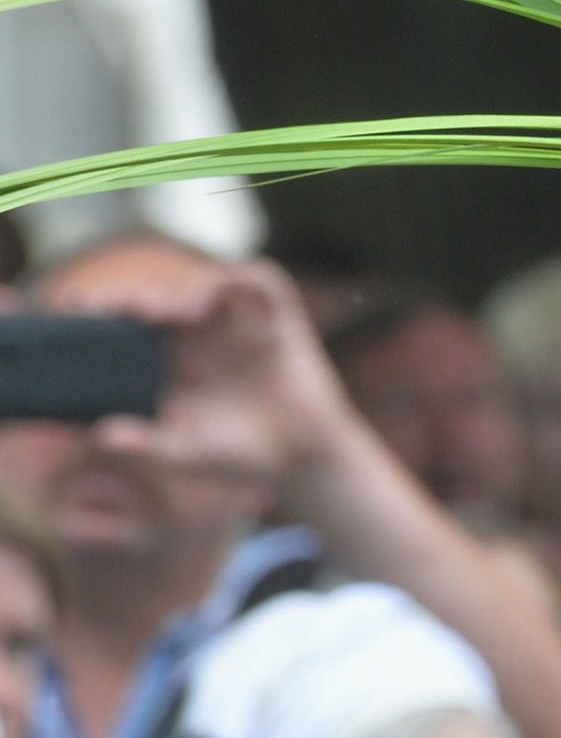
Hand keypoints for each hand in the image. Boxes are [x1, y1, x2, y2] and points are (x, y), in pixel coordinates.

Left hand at [68, 258, 356, 475]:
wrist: (301, 459)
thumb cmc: (240, 455)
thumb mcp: (185, 451)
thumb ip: (145, 444)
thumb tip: (101, 435)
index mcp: (175, 359)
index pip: (136, 321)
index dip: (108, 309)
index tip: (81, 311)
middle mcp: (205, 335)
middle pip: (167, 293)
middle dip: (140, 295)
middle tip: (121, 309)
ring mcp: (243, 325)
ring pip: (210, 282)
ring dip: (186, 287)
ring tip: (167, 311)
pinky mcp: (281, 321)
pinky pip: (264, 282)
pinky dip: (242, 278)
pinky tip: (216, 295)